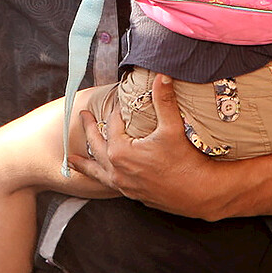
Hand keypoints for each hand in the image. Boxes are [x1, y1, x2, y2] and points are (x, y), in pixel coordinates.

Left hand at [65, 73, 235, 220]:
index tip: (120, 102)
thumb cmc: (186, 162)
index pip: (113, 125)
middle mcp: (118, 170)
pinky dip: (101, 178)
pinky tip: (104, 177)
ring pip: (99, 172)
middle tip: (83, 117)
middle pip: (97, 146)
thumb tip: (162, 76)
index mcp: (121, 152)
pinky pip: (110, 185)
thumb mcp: (173, 129)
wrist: (199, 193)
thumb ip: (164, 101)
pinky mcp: (134, 195)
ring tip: (72, 160)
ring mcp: (124, 185)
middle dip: (89, 130)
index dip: (117, 111)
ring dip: (86, 164)